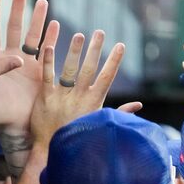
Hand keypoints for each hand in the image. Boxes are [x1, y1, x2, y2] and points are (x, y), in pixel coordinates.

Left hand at [0, 0, 59, 130]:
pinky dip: (52, 38)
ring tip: (42, 2)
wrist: (14, 125)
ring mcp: (26, 63)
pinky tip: (56, 25)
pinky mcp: (39, 70)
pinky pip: (47, 51)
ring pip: (32, 36)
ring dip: (37, 19)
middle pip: (13, 28)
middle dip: (17, 10)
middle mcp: (9, 57)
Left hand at [31, 30, 126, 145]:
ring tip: (79, 35)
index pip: (107, 78)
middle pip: (89, 69)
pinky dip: (48, 62)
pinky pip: (47, 77)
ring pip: (69, 70)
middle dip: (95, 50)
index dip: (114, 61)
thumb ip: (119, 113)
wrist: (52, 151)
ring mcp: (62, 97)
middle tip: (99, 32)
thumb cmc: (77, 137)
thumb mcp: (99, 124)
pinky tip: (48, 46)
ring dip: (74, 51)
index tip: (120, 45)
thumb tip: (139, 106)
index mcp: (94, 103)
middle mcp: (79, 97)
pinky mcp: (45, 98)